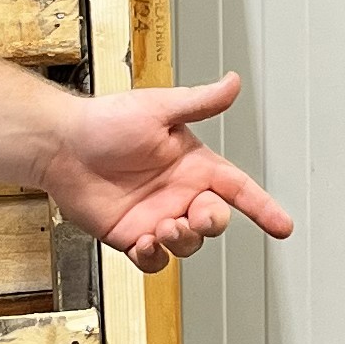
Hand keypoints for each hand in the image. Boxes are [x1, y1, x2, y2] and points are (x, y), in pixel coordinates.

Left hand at [38, 73, 293, 275]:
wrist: (61, 147)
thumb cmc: (105, 121)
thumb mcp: (159, 108)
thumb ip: (201, 102)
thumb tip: (233, 82)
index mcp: (194, 165)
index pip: (239, 189)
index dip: (263, 207)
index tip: (283, 226)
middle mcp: (179, 193)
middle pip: (215, 222)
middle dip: (211, 224)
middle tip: (192, 217)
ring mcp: (156, 217)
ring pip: (189, 245)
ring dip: (181, 240)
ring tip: (161, 227)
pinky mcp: (131, 237)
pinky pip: (155, 261)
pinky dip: (154, 257)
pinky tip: (142, 242)